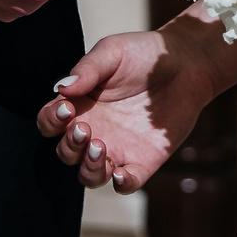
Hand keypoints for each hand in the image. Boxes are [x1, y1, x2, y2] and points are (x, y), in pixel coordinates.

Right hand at [35, 17, 226, 194]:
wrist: (185, 64)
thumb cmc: (143, 54)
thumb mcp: (112, 52)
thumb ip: (87, 69)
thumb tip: (61, 89)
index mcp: (81, 105)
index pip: (51, 122)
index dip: (50, 120)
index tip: (66, 107)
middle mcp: (95, 130)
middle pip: (66, 153)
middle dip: (69, 145)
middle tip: (85, 128)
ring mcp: (118, 148)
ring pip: (89, 175)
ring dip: (88, 167)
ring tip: (100, 146)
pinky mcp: (143, 161)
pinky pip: (126, 184)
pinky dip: (121, 184)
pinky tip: (121, 173)